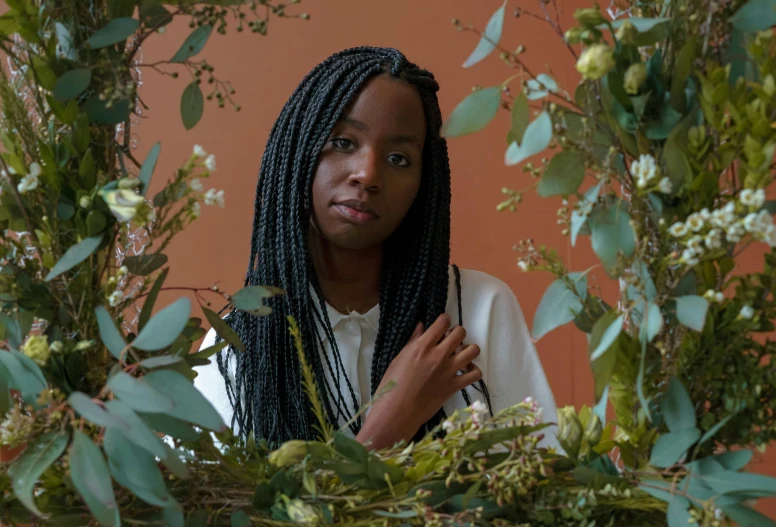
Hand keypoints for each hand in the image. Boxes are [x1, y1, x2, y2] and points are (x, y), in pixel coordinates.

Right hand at [355, 314, 481, 449]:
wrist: (397, 411)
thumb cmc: (392, 385)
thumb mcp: (399, 358)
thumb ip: (413, 341)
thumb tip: (422, 326)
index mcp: (423, 346)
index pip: (443, 322)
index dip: (443, 321)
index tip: (441, 326)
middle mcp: (439, 355)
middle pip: (460, 333)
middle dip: (456, 333)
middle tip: (450, 341)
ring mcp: (449, 371)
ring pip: (473, 350)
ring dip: (468, 350)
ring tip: (460, 355)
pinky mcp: (454, 387)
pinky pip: (475, 374)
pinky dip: (473, 371)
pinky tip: (464, 372)